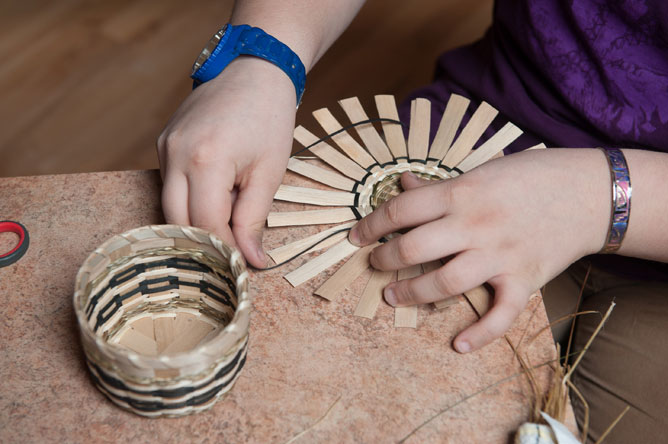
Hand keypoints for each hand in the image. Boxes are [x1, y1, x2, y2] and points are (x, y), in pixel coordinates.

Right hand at [157, 58, 296, 266]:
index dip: (225, 249)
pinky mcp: (163, 142)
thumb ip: (255, 219)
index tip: (243, 263)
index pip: (207, 224)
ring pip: (168, 205)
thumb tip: (252, 261)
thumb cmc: (269, 117)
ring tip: (225, 225)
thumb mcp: (269, 172)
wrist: (254, 69)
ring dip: (195, 221)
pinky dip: (188, 199)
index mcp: (206, 160)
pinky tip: (214, 197)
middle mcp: (176, 154)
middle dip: (204, 241)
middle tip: (230, 253)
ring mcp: (165, 146)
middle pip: (177, 220)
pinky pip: (168, 184)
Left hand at [348, 148, 610, 351]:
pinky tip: (458, 344)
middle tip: (376, 265)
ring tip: (393, 296)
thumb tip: (403, 185)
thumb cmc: (531, 176)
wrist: (590, 193)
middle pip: (413, 249)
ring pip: (445, 284)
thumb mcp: (481, 171)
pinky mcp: (523, 280)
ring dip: (413, 294)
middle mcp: (475, 225)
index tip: (356, 236)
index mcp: (461, 192)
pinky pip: (500, 315)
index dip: (371, 225)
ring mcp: (499, 255)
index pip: (401, 210)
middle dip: (385, 261)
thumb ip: (440, 185)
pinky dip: (479, 334)